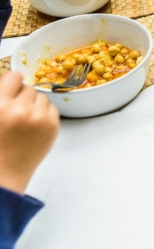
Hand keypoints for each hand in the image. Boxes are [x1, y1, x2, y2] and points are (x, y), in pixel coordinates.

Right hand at [0, 72, 58, 193]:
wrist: (6, 171)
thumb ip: (2, 96)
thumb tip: (11, 78)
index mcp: (0, 106)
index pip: (14, 77)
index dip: (11, 83)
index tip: (10, 88)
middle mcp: (21, 110)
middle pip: (28, 88)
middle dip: (22, 96)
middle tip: (15, 109)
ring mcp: (40, 118)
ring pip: (42, 97)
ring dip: (34, 104)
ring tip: (24, 118)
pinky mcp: (53, 126)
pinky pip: (52, 108)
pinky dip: (44, 113)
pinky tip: (33, 124)